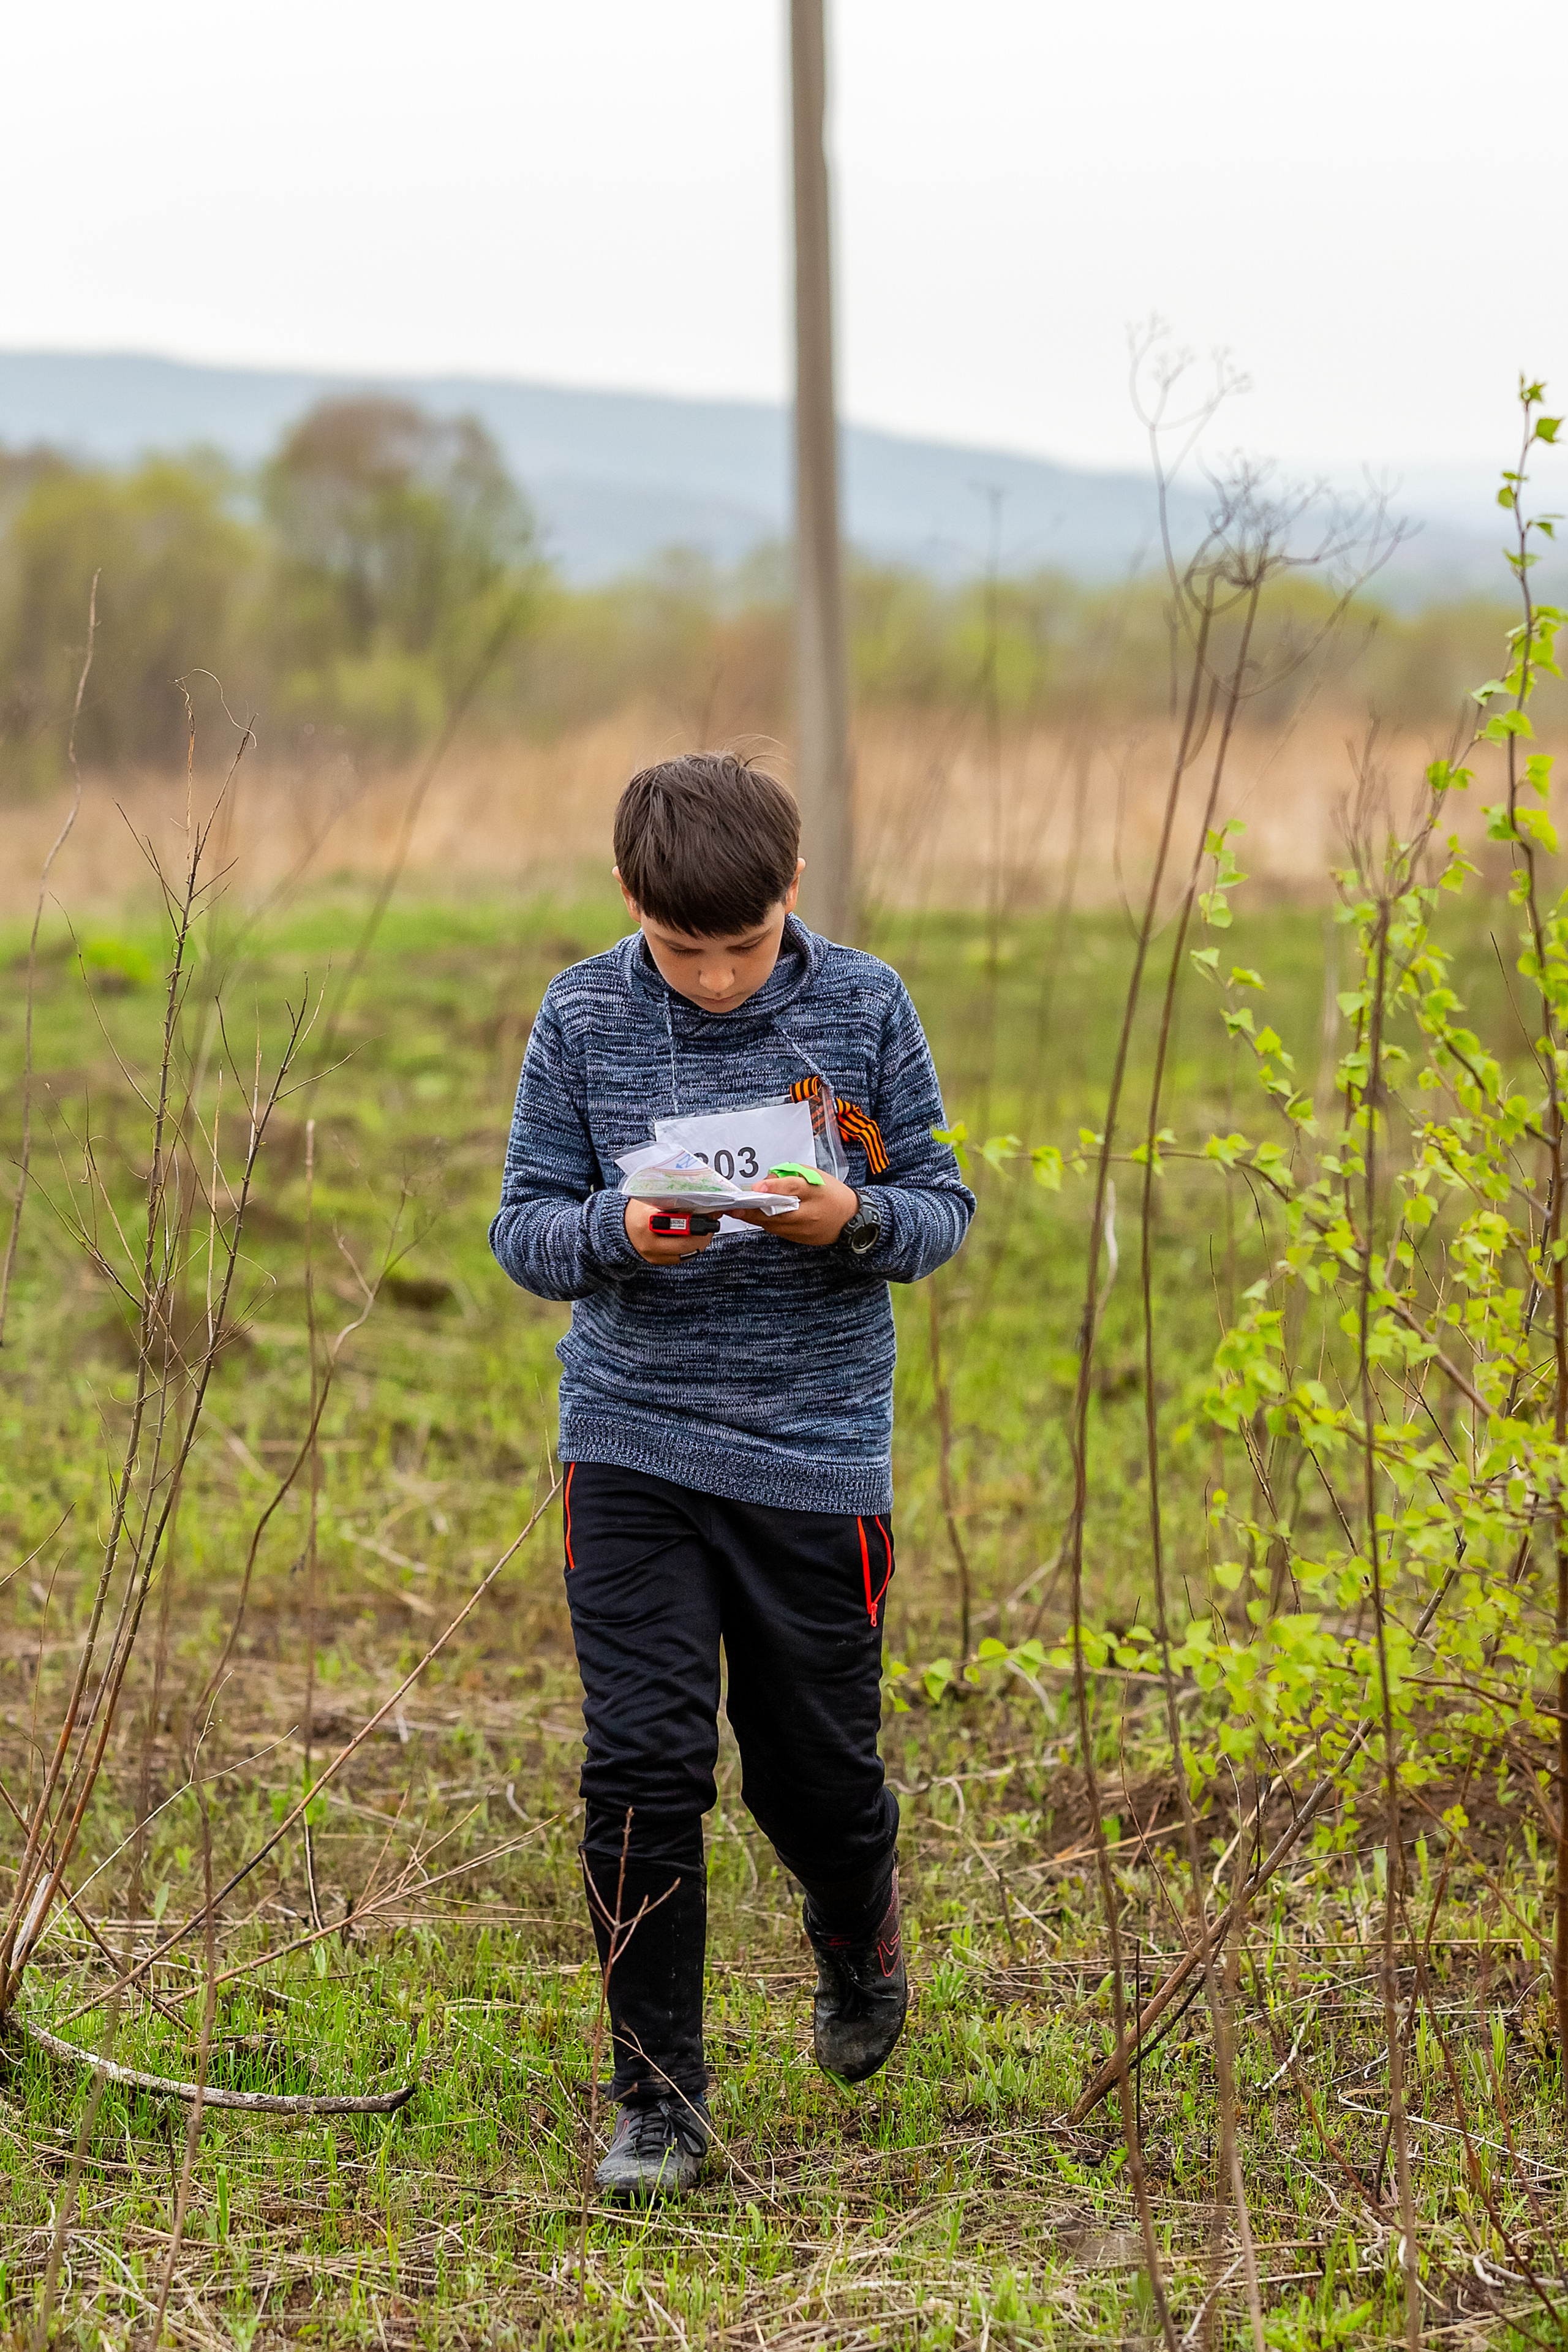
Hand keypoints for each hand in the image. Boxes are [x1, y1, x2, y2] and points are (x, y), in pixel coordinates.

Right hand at [624, 1197, 718, 1264]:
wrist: (621, 1225)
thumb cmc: (637, 1210)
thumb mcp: (652, 1198)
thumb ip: (673, 1199)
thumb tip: (701, 1201)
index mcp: (646, 1222)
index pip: (678, 1225)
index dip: (696, 1221)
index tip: (707, 1214)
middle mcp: (649, 1243)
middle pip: (686, 1243)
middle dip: (703, 1234)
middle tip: (711, 1222)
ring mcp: (653, 1255)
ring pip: (687, 1254)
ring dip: (700, 1242)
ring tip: (705, 1230)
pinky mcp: (657, 1261)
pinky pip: (682, 1258)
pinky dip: (692, 1248)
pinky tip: (695, 1238)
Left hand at [725, 1171, 859, 1246]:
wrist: (851, 1220)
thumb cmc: (832, 1194)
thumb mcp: (815, 1177)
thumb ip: (790, 1177)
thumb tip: (766, 1183)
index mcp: (815, 1192)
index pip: (794, 1188)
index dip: (775, 1188)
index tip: (757, 1188)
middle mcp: (809, 1213)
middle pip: (777, 1212)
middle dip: (752, 1209)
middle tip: (732, 1205)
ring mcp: (803, 1230)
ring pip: (773, 1224)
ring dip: (753, 1218)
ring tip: (735, 1210)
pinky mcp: (799, 1239)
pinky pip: (777, 1230)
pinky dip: (764, 1223)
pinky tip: (752, 1217)